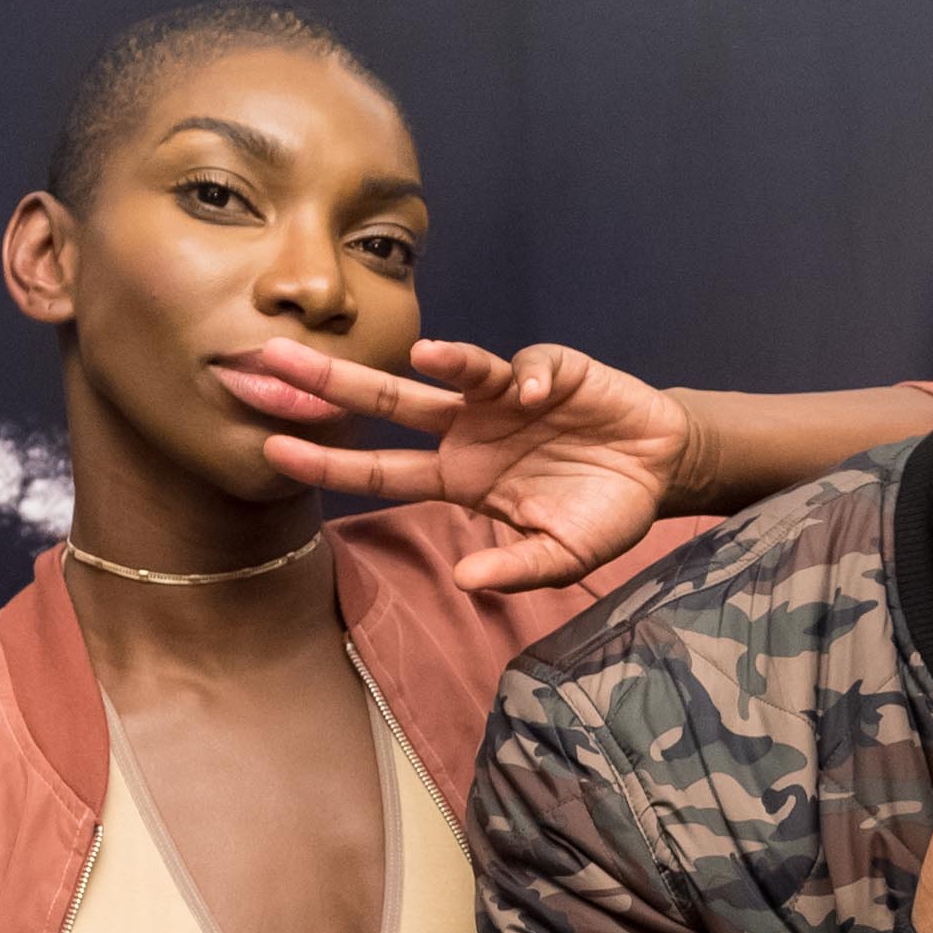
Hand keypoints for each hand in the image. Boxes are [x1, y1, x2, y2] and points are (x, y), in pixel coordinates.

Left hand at [241, 335, 698, 592]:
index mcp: (459, 479)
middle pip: (389, 403)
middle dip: (333, 381)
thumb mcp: (562, 556)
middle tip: (273, 357)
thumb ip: (517, 568)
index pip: (379, 471)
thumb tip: (467, 578)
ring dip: (437, 358)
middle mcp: (468, 431)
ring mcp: (505, 398)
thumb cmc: (601, 512)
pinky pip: (528, 367)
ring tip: (421, 354)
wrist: (660, 469)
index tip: (272, 449)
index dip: (328, 462)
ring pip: (453, 370)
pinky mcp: (551, 371)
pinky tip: (538, 395)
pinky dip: (529, 378)